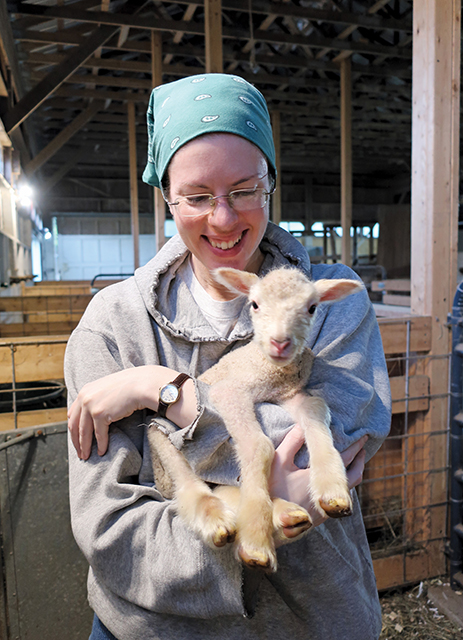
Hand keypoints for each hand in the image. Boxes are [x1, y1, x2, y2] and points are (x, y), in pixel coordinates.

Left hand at [68, 366, 196, 459]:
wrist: (140, 384)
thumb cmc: (129, 386)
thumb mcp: (107, 389)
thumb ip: (98, 399)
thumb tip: (95, 413)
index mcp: (85, 391)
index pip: (73, 414)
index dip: (74, 429)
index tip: (77, 439)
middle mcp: (84, 397)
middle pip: (74, 425)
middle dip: (76, 441)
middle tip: (80, 453)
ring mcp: (90, 406)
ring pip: (84, 432)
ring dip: (85, 447)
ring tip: (87, 456)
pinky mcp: (100, 414)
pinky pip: (99, 434)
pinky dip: (101, 445)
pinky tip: (102, 452)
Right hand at [269, 425, 367, 531]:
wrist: (267, 524)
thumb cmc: (271, 490)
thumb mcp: (278, 461)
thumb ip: (292, 442)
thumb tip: (302, 425)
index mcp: (321, 478)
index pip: (346, 458)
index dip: (356, 446)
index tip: (364, 435)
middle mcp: (329, 495)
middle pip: (354, 475)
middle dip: (359, 459)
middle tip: (363, 445)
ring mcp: (327, 508)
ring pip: (350, 489)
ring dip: (353, 472)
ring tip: (354, 461)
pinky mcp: (322, 517)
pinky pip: (341, 498)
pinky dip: (344, 484)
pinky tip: (337, 480)